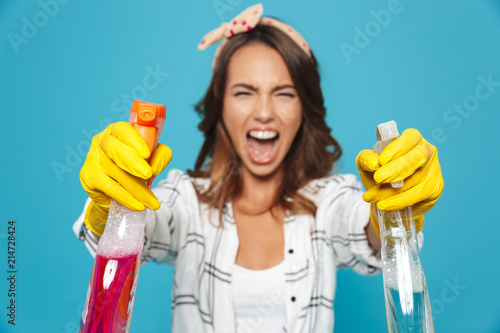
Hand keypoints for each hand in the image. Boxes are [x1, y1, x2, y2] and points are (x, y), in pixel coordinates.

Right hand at [79, 121, 171, 235]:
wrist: (115, 192)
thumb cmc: (135, 168)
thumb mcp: (152, 159)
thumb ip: (160, 156)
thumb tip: (156, 165)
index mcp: (118, 131)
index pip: (123, 129)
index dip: (134, 140)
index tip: (146, 153)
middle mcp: (102, 141)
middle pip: (115, 148)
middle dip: (133, 162)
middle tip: (148, 174)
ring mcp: (93, 158)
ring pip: (117, 172)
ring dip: (137, 189)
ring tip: (152, 202)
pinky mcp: (88, 176)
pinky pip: (109, 188)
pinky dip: (126, 198)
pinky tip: (138, 205)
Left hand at [356, 128, 443, 236]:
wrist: (386, 197)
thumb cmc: (379, 172)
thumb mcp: (366, 164)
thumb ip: (365, 159)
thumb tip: (373, 163)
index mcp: (412, 139)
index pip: (410, 138)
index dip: (397, 148)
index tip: (381, 160)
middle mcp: (427, 151)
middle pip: (418, 157)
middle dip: (397, 168)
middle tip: (378, 178)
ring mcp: (434, 170)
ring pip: (416, 180)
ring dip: (391, 190)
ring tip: (371, 197)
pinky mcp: (436, 188)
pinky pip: (418, 196)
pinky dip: (399, 202)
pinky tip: (384, 205)